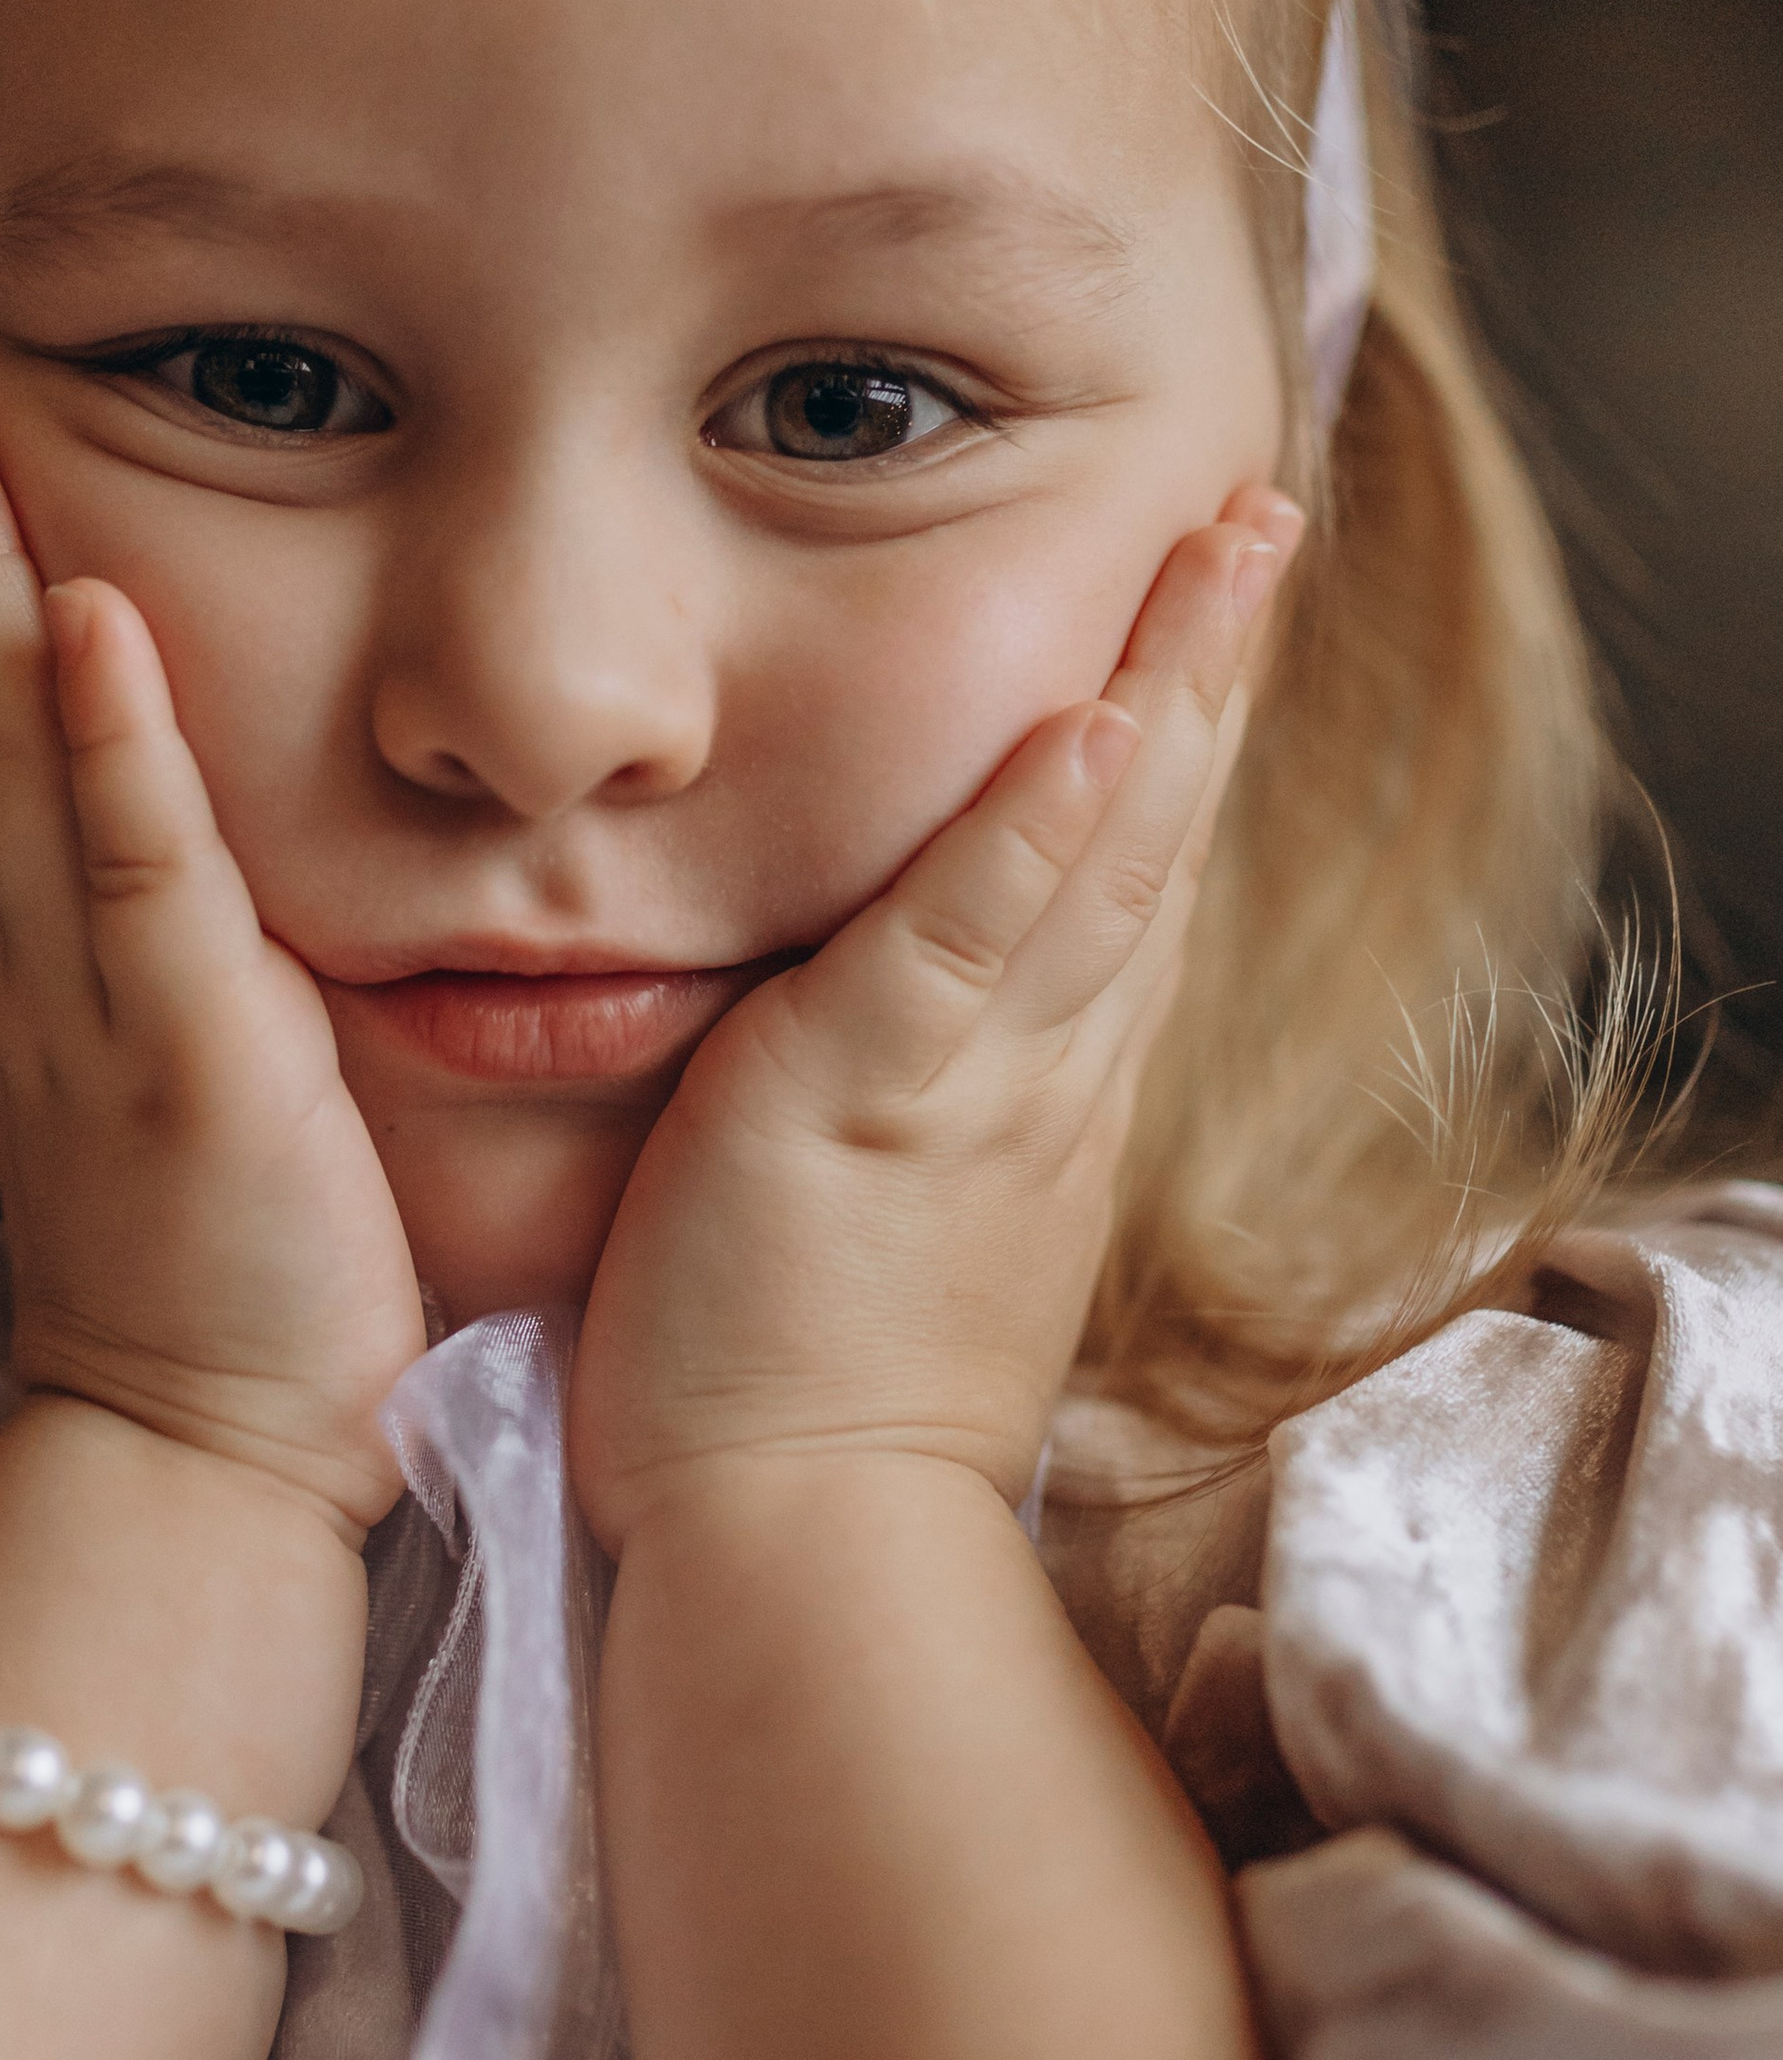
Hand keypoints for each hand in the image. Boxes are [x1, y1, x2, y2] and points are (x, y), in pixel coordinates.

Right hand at [0, 360, 424, 1541]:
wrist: (211, 1460)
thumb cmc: (230, 1275)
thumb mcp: (186, 1074)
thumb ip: (176, 954)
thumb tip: (194, 849)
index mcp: (47, 957)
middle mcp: (41, 958)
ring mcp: (99, 1002)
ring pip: (9, 757)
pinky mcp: (189, 1059)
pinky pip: (140, 876)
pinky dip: (110, 745)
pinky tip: (90, 614)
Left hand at [567, 490, 1302, 1552]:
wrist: (798, 1546)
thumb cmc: (813, 1402)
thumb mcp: (914, 1223)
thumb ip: (940, 1110)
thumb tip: (929, 1047)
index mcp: (1045, 1092)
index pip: (1130, 883)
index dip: (1180, 741)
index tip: (1211, 614)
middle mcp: (1043, 1071)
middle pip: (1154, 834)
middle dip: (1211, 665)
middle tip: (1261, 513)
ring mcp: (972, 1082)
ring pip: (1097, 856)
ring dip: (1168, 689)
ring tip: (1228, 543)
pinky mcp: (865, 1099)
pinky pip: (964, 945)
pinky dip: (1034, 834)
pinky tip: (1091, 722)